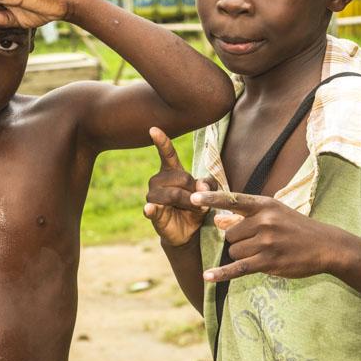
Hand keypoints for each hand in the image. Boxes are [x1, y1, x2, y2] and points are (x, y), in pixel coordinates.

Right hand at [144, 127, 214, 246]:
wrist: (188, 232)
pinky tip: (150, 209)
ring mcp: (153, 196)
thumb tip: (200, 185)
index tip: (153, 129)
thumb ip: (209, 184)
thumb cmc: (196, 208)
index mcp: (171, 172)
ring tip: (191, 210)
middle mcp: (158, 180)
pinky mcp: (152, 212)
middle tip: (199, 202)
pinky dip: (152, 209)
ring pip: (174, 194)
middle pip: (181, 178)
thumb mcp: (208, 192)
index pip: (166, 154)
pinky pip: (152, 208)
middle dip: (195, 191)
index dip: (161, 141)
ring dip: (188, 204)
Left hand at [189, 191, 341, 281]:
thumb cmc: (296, 227)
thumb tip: (217, 220)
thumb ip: (244, 216)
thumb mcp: (273, 213)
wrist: (326, 246)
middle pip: (229, 234)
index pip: (233, 199)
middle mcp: (264, 221)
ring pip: (234, 251)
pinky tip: (207, 277)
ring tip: (264, 252)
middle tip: (258, 242)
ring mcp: (267, 242)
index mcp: (264, 205)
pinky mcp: (269, 262)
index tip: (193, 198)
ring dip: (242, 255)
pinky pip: (238, 268)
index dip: (211, 199)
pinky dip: (221, 274)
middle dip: (237, 241)